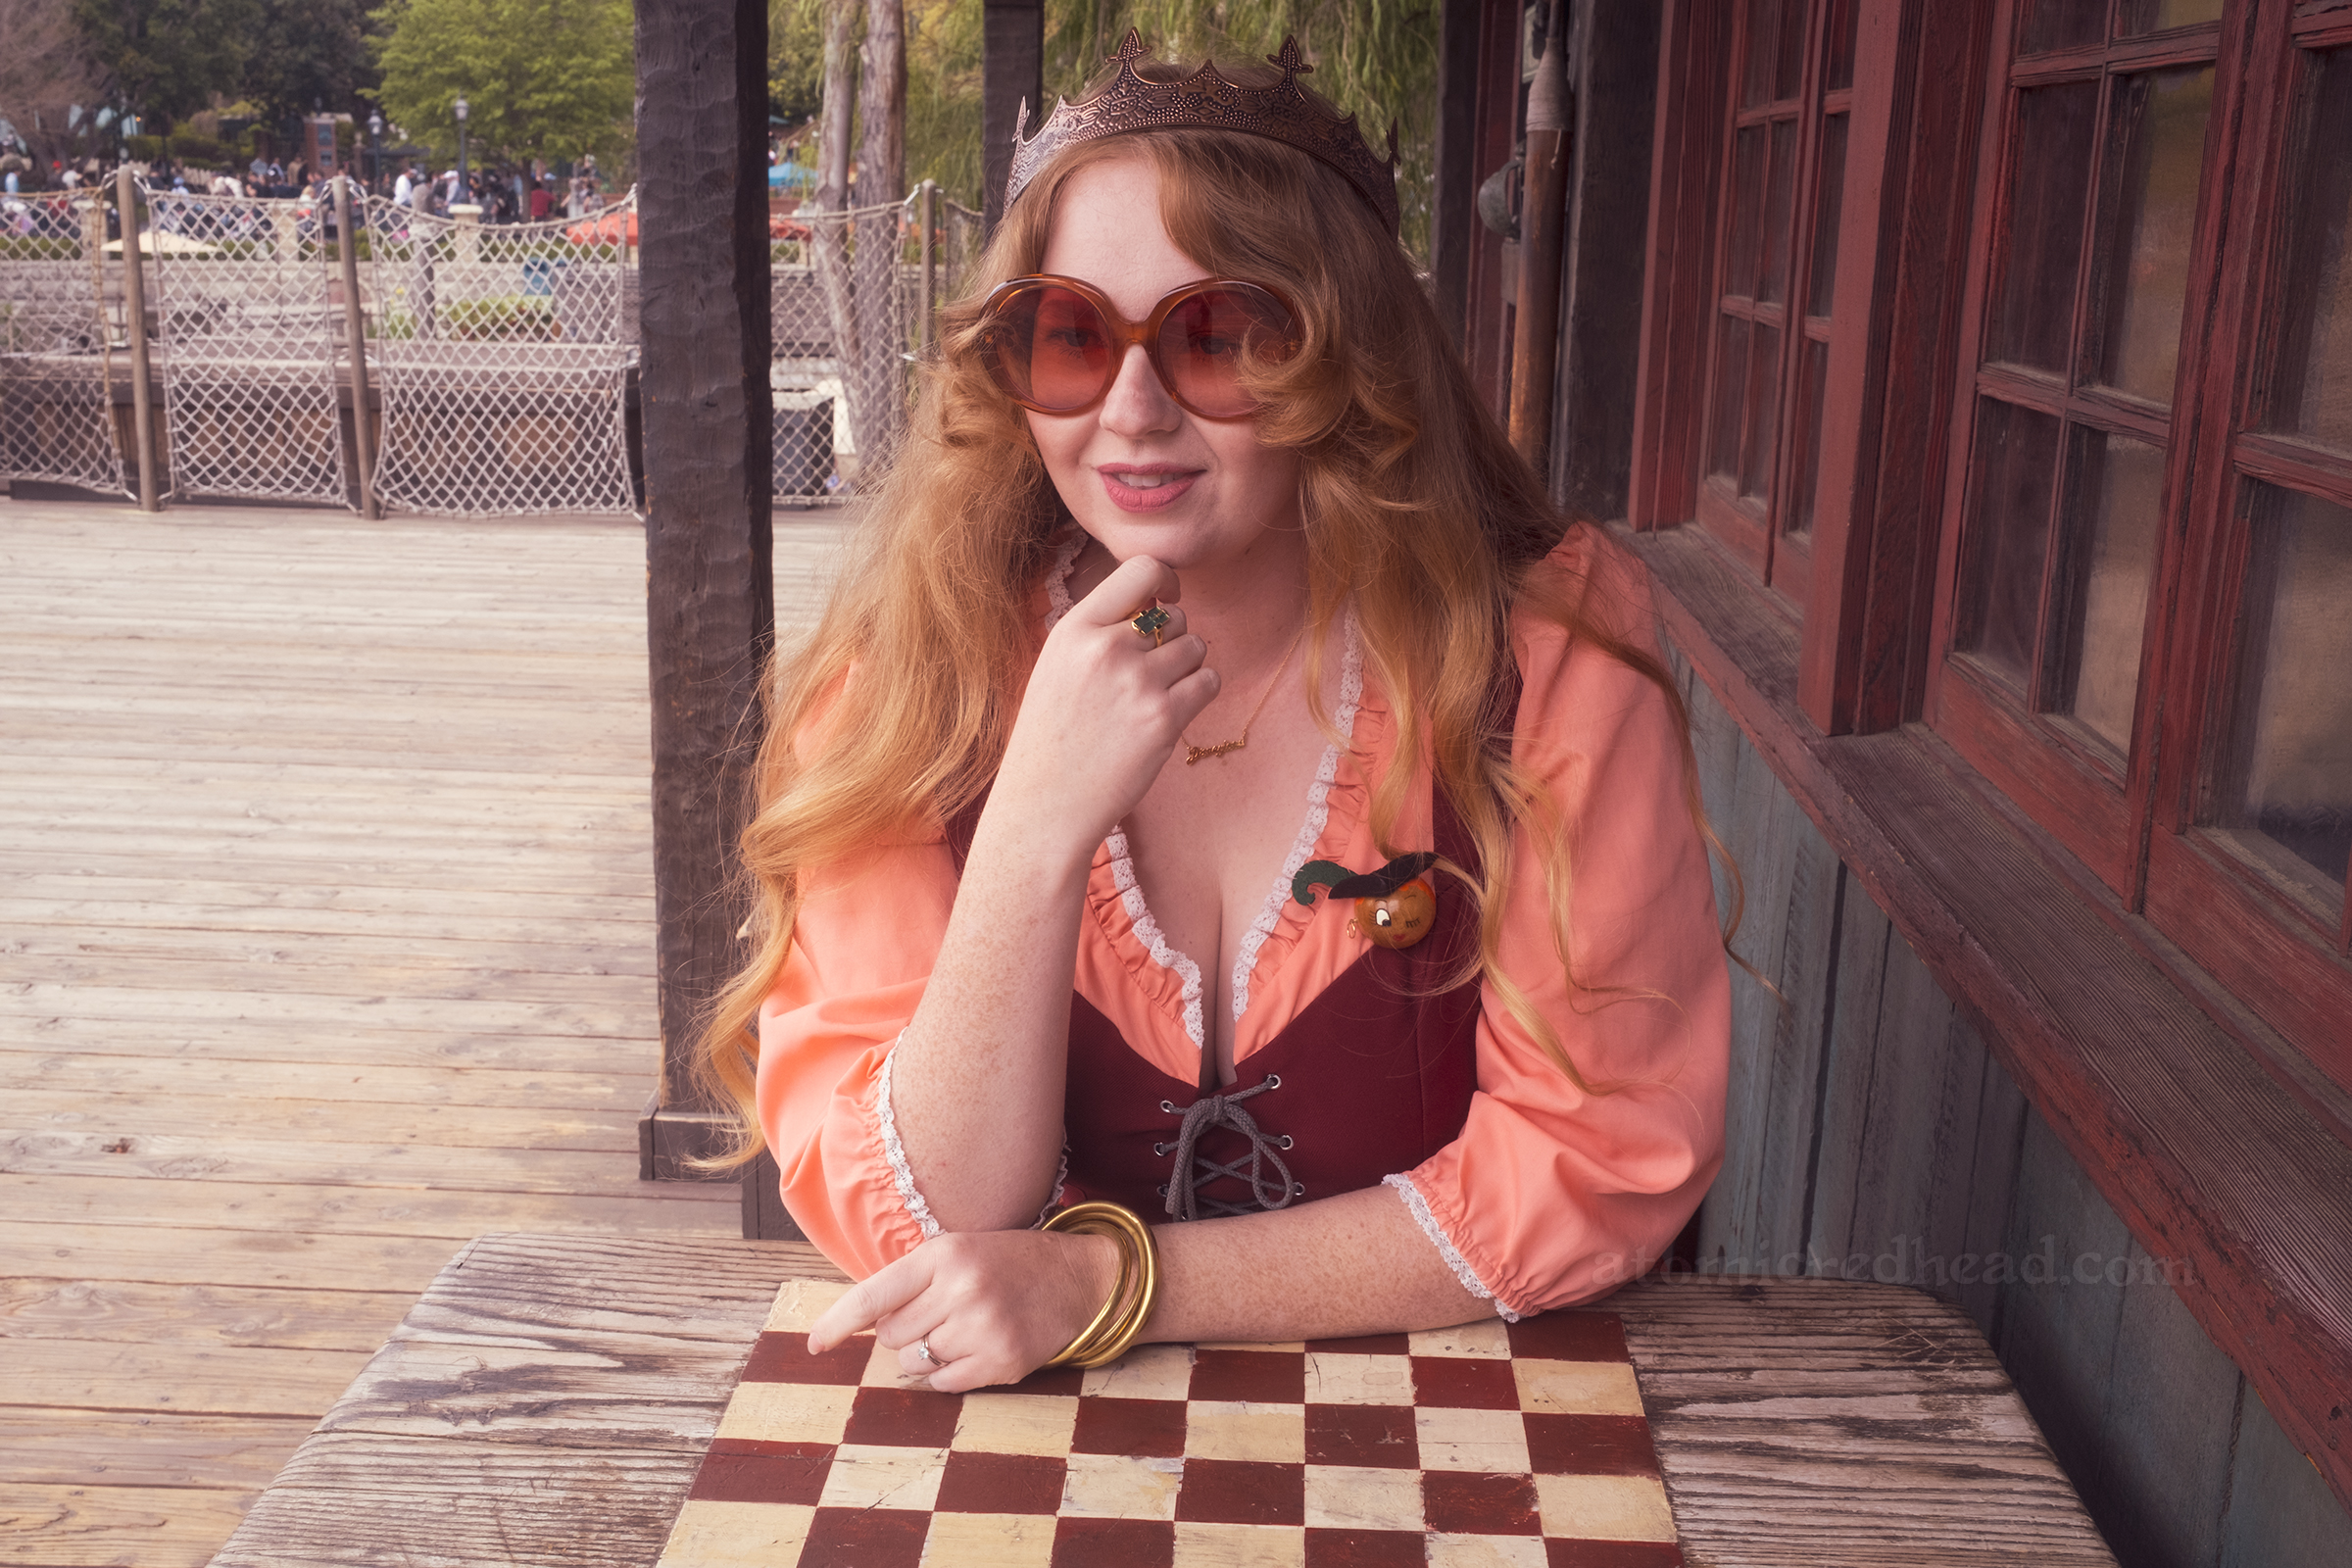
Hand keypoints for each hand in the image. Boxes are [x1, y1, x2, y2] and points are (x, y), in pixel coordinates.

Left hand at [806, 1228, 1123, 1392]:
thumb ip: (910, 1280)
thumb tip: (860, 1323)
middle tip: (937, 1312)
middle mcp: (960, 1291)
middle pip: (890, 1336)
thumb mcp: (957, 1250)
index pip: (873, 1296)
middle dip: (902, 1331)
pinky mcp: (1001, 1363)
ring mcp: (982, 1330)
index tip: (815, 1345)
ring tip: (961, 1328)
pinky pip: (942, 1384)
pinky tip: (974, 1347)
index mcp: (943, 1255)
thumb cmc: (1007, 1262)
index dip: (837, 1323)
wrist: (1078, 1278)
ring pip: (913, 1363)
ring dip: (925, 1353)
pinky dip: (947, 1373)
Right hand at [986, 554, 1218, 858]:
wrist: (1044, 805)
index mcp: (1074, 629)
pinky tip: (1171, 714)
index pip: (1141, 570)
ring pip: (1196, 647)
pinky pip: (1209, 681)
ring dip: (1187, 669)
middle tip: (1149, 677)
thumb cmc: (1051, 740)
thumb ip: (1099, 632)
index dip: (1166, 580)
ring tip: (1155, 698)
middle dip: (1172, 641)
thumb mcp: (1057, 667)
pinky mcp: (1163, 718)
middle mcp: (1105, 648)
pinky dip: (1200, 693)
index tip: (1168, 599)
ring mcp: (1136, 683)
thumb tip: (1157, 602)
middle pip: (1175, 617)